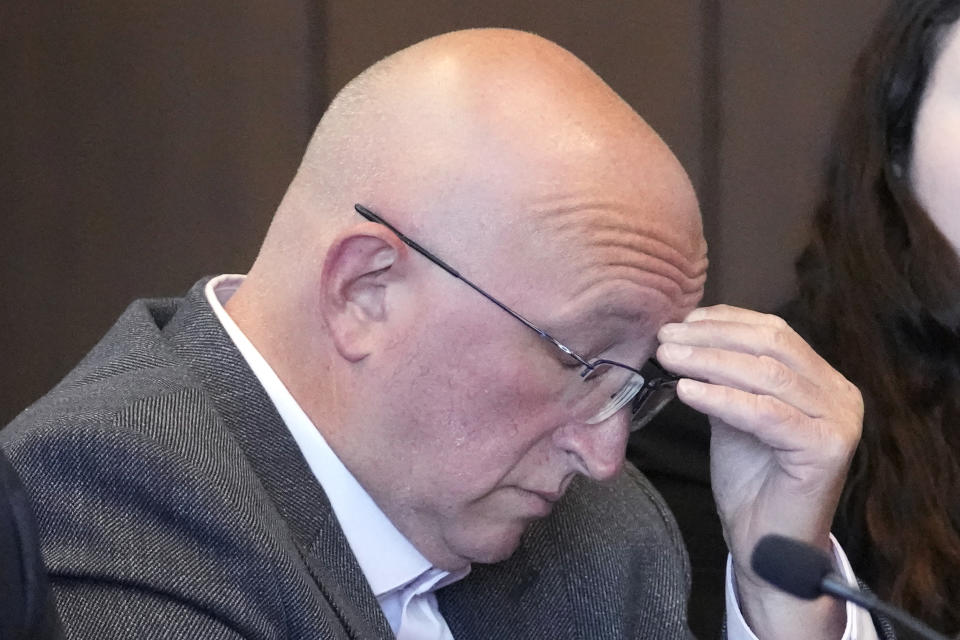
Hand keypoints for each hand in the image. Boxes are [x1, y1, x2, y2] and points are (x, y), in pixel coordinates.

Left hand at [656, 305, 862, 638]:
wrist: (766, 544)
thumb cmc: (751, 480)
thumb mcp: (733, 415)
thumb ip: (724, 377)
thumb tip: (686, 336)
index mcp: (822, 380)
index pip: (774, 332)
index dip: (724, 320)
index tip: (679, 320)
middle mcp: (840, 394)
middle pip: (771, 345)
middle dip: (711, 336)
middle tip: (665, 336)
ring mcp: (839, 421)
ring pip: (765, 375)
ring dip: (708, 361)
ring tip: (667, 357)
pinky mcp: (827, 448)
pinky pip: (764, 413)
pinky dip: (721, 398)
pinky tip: (686, 391)